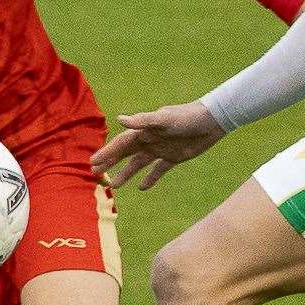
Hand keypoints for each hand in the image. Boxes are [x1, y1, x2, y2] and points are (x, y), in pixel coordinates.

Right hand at [90, 102, 224, 190]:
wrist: (211, 121)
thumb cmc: (187, 117)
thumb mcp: (164, 119)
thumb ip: (143, 121)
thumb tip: (119, 119)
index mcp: (144, 131)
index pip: (121, 143)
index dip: (107, 153)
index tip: (93, 163)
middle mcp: (150, 140)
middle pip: (126, 153)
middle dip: (110, 163)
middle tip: (96, 174)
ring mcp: (161, 149)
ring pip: (139, 163)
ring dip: (126, 173)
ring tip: (115, 185)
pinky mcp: (174, 157)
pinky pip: (159, 170)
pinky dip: (150, 178)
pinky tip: (142, 188)